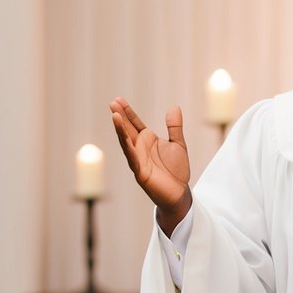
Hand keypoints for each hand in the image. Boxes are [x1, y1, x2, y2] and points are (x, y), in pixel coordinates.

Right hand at [110, 98, 192, 232]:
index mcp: (147, 140)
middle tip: (112, 103)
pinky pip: (132, 158)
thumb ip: (175, 127)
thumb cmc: (176, 169)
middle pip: (127, 130)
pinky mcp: (140, 173)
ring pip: (126, 143)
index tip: (118, 99)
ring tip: (115, 116)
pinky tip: (123, 137)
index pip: (134, 123)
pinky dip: (128, 148)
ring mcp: (137, 160)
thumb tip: (174, 106)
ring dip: (120, 130)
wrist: (179, 192)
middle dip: (120, 117)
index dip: (127, 112)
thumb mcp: (178, 143)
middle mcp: (139, 149)